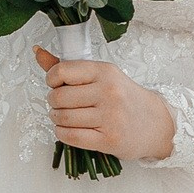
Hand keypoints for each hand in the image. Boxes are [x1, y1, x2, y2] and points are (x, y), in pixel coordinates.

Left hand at [33, 49, 176, 163]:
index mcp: (105, 71)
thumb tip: (38, 52)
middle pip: (59, 97)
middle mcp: (108, 92)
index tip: (57, 84)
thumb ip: (68, 67)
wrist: (155, 123)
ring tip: (66, 117)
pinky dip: (63, 133)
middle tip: (62, 104)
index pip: (61, 71)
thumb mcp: (101, 76)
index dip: (52, 80)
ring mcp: (110, 117)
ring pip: (63, 118)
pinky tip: (69, 129)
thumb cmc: (124, 98)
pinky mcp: (109, 140)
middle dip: (54, 102)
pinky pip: (70, 136)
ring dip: (57, 119)